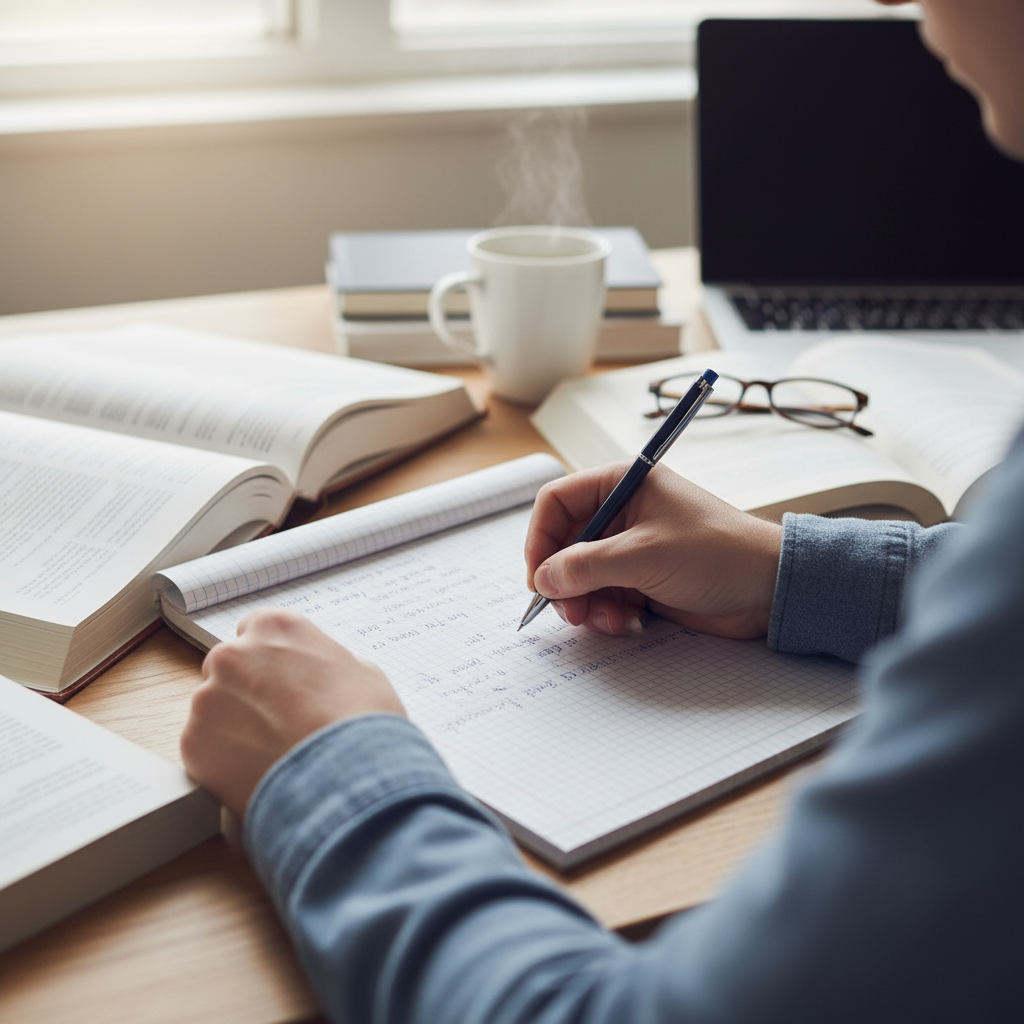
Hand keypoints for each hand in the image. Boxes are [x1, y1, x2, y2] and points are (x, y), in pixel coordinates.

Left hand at [180, 608, 403, 817]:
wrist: (347, 778)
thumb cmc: (362, 722)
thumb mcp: (361, 672)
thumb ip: (323, 664)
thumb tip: (316, 678)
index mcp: (275, 628)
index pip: (254, 631)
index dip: (270, 661)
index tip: (280, 682)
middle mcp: (234, 655)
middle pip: (227, 669)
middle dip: (246, 692)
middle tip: (277, 722)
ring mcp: (207, 699)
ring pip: (212, 711)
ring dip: (233, 728)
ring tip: (271, 754)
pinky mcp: (192, 744)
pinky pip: (204, 749)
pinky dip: (224, 762)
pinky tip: (257, 773)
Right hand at [525, 463, 781, 639]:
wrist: (769, 589)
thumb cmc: (716, 553)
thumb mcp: (643, 556)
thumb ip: (585, 566)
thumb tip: (543, 580)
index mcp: (622, 484)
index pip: (556, 502)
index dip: (540, 539)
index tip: (538, 577)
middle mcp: (622, 513)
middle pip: (564, 544)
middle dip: (564, 581)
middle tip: (570, 611)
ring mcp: (631, 548)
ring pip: (581, 576)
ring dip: (586, 603)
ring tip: (609, 620)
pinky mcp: (642, 580)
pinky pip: (604, 596)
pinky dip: (607, 613)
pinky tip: (629, 624)